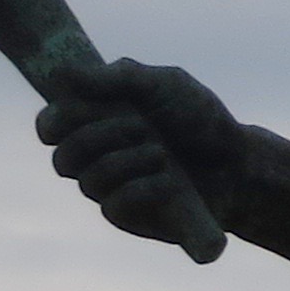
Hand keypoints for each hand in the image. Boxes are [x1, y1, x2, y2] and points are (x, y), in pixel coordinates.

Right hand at [36, 56, 244, 248]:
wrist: (238, 164)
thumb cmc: (201, 120)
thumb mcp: (164, 84)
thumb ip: (117, 77)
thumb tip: (63, 74)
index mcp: (98, 119)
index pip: (50, 126)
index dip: (51, 124)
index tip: (64, 118)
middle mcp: (98, 155)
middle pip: (63, 156)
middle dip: (98, 137)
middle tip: (139, 125)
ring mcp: (112, 187)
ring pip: (88, 180)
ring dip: (126, 160)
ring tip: (163, 152)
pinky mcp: (130, 216)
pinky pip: (113, 205)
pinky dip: (141, 187)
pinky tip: (168, 178)